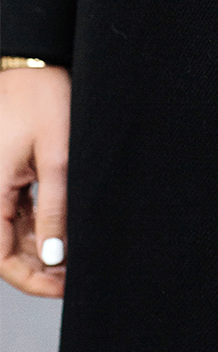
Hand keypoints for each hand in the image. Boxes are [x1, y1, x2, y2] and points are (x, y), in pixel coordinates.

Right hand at [0, 66, 70, 297]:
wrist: (34, 63)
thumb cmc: (44, 100)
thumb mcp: (58, 158)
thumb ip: (54, 210)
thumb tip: (52, 258)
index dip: (29, 280)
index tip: (64, 288)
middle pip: (3, 250)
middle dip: (37, 270)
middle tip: (77, 278)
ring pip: (10, 235)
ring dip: (39, 252)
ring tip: (75, 261)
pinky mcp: (4, 176)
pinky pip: (15, 215)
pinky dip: (38, 230)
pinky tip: (64, 237)